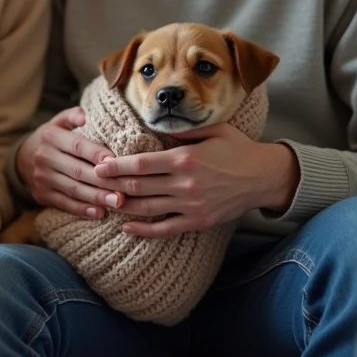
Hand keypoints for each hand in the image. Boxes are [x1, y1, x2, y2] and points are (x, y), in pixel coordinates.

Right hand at [16, 107, 122, 217]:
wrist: (22, 158)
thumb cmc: (52, 139)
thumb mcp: (58, 122)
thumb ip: (72, 116)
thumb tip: (85, 116)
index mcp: (50, 137)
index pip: (77, 146)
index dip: (97, 154)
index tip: (117, 161)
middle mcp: (44, 157)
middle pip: (78, 170)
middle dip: (103, 181)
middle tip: (126, 188)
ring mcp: (42, 178)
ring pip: (73, 189)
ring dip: (97, 197)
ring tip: (118, 202)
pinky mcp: (42, 195)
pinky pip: (65, 204)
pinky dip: (83, 210)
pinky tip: (100, 213)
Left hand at [93, 123, 298, 237]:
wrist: (264, 177)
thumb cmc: (237, 149)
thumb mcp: (213, 130)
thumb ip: (183, 131)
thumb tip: (156, 126)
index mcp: (185, 158)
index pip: (141, 164)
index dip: (116, 166)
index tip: (99, 165)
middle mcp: (185, 183)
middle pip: (138, 187)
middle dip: (112, 185)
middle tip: (93, 182)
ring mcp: (190, 205)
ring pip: (146, 208)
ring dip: (122, 206)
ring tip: (105, 201)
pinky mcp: (197, 221)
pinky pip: (164, 229)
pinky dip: (142, 230)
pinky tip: (126, 227)